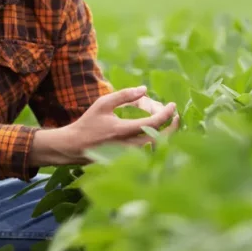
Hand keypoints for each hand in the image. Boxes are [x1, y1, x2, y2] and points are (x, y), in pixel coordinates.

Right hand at [30, 85, 178, 167]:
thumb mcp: (103, 104)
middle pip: (162, 139)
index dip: (167, 113)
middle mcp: (129, 145)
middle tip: (176, 116)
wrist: (75, 146)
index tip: (173, 105)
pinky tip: (157, 133)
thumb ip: (124, 95)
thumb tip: (144, 89)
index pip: (154, 123)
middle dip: (174, 127)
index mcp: (122, 130)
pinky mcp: (129, 161)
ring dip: (166, 135)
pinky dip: (157, 143)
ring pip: (157, 148)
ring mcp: (129, 156)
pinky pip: (149, 153)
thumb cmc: (88, 123)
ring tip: (167, 123)